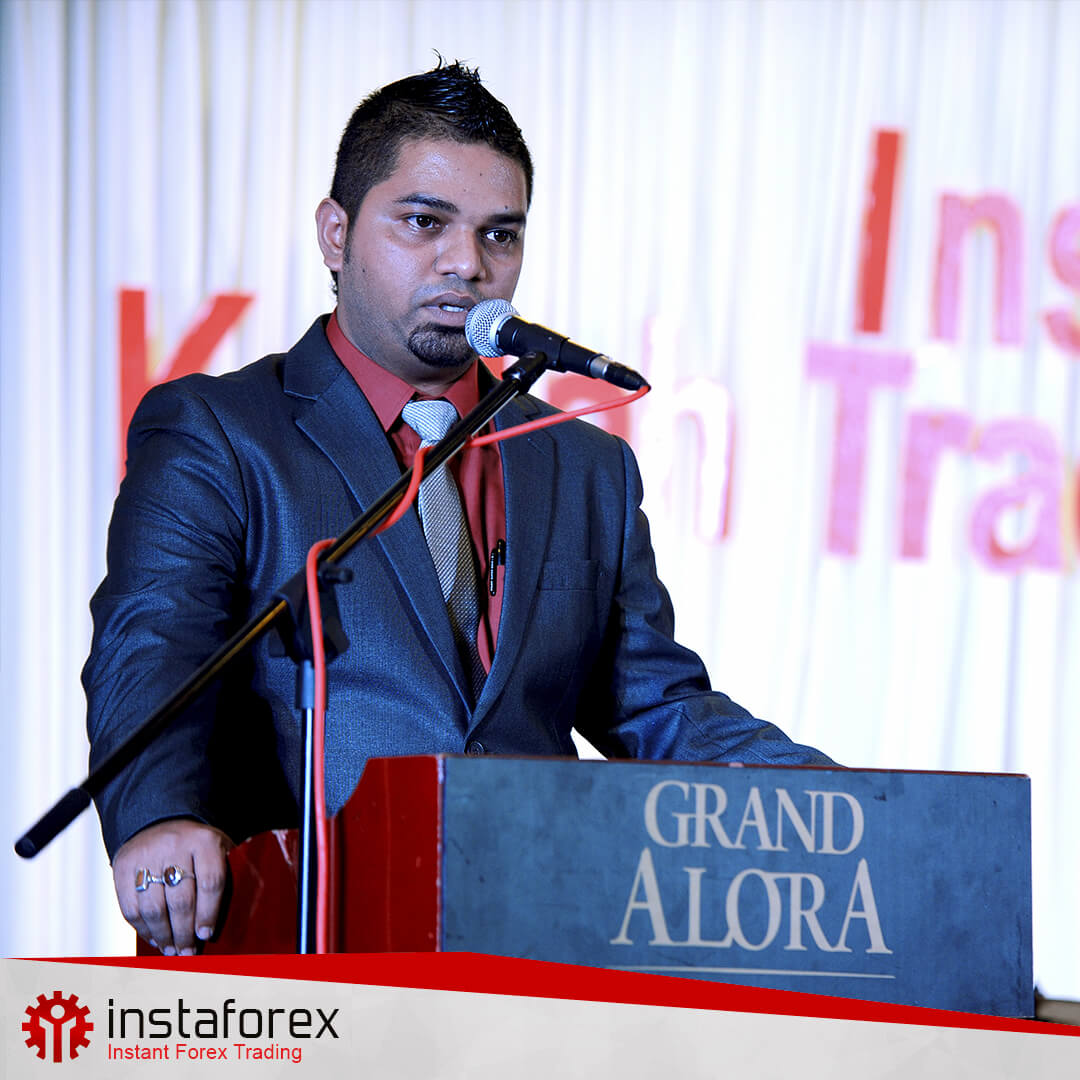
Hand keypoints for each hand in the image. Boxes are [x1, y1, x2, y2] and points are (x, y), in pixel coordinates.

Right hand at [112, 820, 232, 955]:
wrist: (159, 821)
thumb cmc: (196, 847)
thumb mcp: (218, 850)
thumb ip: (223, 879)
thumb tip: (216, 927)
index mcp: (205, 841)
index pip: (210, 882)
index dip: (209, 913)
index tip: (206, 935)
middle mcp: (175, 845)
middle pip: (180, 900)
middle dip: (184, 933)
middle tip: (188, 952)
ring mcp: (146, 855)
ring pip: (154, 908)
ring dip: (163, 936)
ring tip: (171, 950)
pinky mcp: (123, 866)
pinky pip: (130, 908)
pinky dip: (143, 929)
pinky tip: (154, 938)